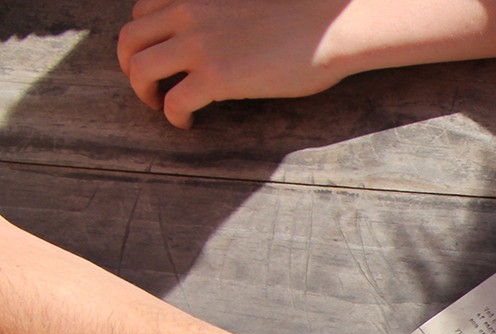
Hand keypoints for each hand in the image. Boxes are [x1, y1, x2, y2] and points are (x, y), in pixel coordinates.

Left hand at [117, 0, 358, 127]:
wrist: (329, 28)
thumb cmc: (303, 16)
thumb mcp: (247, 1)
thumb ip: (221, 11)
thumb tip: (222, 33)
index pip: (142, 11)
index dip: (142, 38)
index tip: (155, 56)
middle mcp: (188, 15)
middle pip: (129, 40)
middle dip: (130, 67)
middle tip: (147, 86)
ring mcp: (199, 46)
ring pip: (141, 70)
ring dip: (143, 92)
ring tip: (160, 106)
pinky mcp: (216, 77)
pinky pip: (174, 101)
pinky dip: (173, 116)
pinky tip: (187, 123)